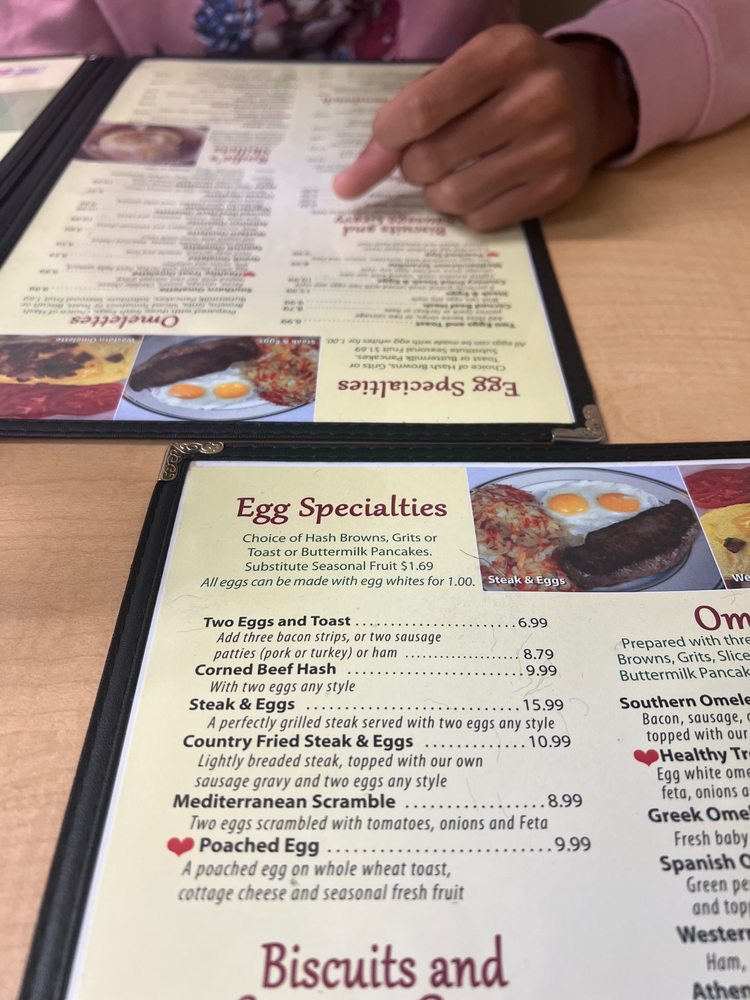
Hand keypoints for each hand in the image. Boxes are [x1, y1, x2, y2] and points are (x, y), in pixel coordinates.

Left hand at [333, 25, 637, 230]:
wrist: (587, 99)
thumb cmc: (506, 84)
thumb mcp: (460, 76)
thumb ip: (402, 120)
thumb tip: (346, 185)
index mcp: (504, 53)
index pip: (420, 110)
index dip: (389, 137)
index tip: (387, 143)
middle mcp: (536, 97)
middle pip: (431, 159)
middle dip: (414, 166)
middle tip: (426, 156)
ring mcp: (552, 147)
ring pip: (453, 197)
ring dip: (436, 193)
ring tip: (450, 173)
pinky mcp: (558, 188)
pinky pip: (481, 220)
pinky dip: (467, 211)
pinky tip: (482, 186)